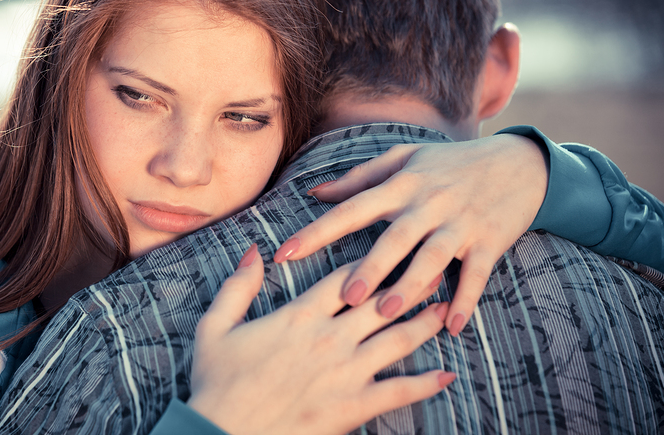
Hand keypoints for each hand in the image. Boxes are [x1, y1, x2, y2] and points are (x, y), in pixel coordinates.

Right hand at [187, 245, 453, 434]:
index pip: (345, 278)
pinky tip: (447, 375)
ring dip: (425, 323)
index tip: (393, 247)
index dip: (371, 261)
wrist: (222, 433)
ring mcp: (345, 372)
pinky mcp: (354, 406)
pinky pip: (399, 391)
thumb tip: (255, 250)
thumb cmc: (217, 383)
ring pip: (397, 340)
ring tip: (447, 310)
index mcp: (299, 316)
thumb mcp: (216, 327)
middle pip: (381, 302)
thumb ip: (238, 286)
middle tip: (437, 268)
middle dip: (411, 283)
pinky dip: (426, 384)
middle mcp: (330, 338)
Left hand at [274, 134, 547, 335]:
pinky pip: (475, 274)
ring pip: (432, 258)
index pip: (351, 209)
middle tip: (345, 297)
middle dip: (370, 267)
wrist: (519, 163)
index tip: (285, 253)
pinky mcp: (489, 241)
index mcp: (402, 184)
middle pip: (395, 238)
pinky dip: (464, 300)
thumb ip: (359, 178)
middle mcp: (428, 204)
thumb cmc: (450, 163)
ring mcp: (460, 223)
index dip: (317, 232)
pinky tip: (451, 327)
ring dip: (411, 286)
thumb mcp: (405, 158)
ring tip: (387, 312)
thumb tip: (316, 192)